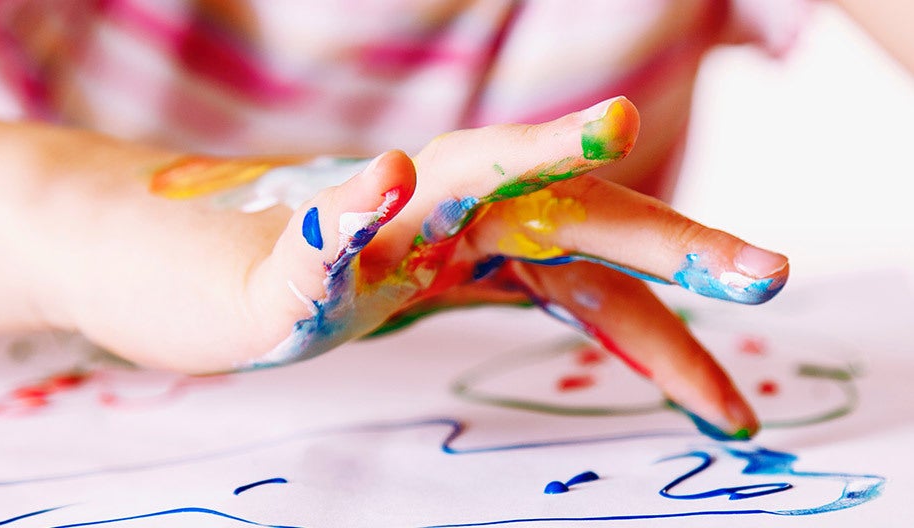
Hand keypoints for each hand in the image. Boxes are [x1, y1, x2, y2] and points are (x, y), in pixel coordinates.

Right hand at [143, 96, 785, 438]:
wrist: (197, 272)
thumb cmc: (332, 276)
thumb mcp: (453, 282)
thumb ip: (539, 279)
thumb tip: (639, 311)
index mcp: (489, 236)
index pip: (597, 271)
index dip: (674, 322)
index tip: (739, 397)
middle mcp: (443, 217)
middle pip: (561, 213)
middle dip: (663, 236)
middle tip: (763, 273)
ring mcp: (368, 228)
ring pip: (455, 183)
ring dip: (530, 156)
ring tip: (608, 127)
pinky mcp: (282, 259)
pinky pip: (318, 240)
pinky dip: (349, 216)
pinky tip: (379, 184)